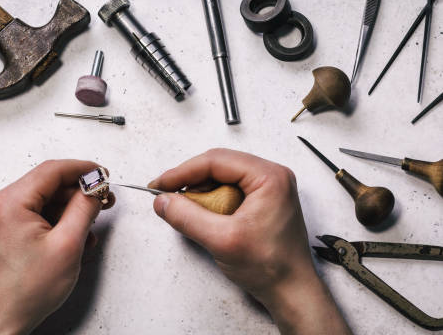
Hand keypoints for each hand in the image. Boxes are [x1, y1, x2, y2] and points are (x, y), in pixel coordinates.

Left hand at [0, 160, 113, 334]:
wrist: (0, 320)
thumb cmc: (24, 292)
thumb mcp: (67, 245)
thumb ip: (84, 209)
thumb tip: (93, 187)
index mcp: (8, 204)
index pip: (51, 171)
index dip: (82, 169)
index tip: (100, 174)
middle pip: (45, 184)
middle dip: (76, 193)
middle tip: (100, 200)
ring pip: (39, 200)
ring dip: (65, 209)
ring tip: (87, 226)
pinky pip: (28, 213)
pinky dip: (50, 220)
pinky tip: (68, 234)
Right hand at [148, 149, 350, 334]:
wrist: (292, 291)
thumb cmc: (271, 267)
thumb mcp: (222, 241)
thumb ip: (187, 218)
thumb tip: (163, 201)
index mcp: (269, 177)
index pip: (216, 161)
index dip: (183, 172)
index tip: (160, 185)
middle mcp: (271, 177)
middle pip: (218, 165)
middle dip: (190, 181)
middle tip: (167, 196)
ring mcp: (268, 188)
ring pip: (222, 177)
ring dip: (200, 191)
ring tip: (185, 209)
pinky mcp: (263, 201)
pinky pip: (229, 190)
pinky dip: (211, 199)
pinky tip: (202, 214)